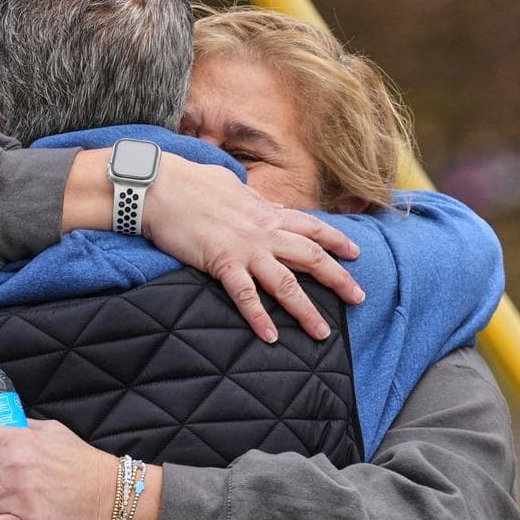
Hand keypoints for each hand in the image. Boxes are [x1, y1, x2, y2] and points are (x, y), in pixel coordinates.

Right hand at [142, 155, 364, 342]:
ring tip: (321, 332)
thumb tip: (263, 202)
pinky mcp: (221, 262)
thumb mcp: (231, 186)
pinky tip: (270, 337)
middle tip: (359, 297)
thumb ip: (252, 199)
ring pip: (285, 283)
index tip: (355, 253)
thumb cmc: (190, 182)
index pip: (310, 226)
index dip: (336, 239)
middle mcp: (262, 230)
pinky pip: (245, 295)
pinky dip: (258, 317)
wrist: (160, 186)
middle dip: (338, 278)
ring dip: (306, 310)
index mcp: (265, 211)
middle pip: (310, 256)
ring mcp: (244, 247)